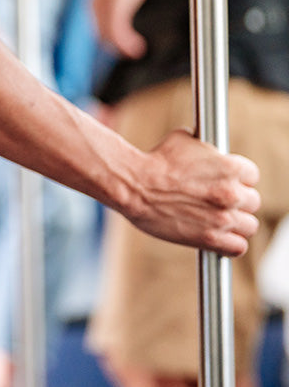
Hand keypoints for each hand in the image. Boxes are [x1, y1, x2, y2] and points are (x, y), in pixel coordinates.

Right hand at [127, 128, 260, 255]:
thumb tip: (209, 150)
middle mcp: (231, 193)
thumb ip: (206, 148)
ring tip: (219, 220)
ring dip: (236, 223)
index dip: (239, 178)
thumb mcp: (184, 140)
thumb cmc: (155, 161)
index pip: (252, 175)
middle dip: (237, 201)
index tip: (229, 181)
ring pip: (249, 226)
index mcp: (230, 167)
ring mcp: (223, 218)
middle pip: (252, 201)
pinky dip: (230, 243)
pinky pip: (238, 247)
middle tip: (219, 201)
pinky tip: (219, 237)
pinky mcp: (211, 238)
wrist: (134, 185)